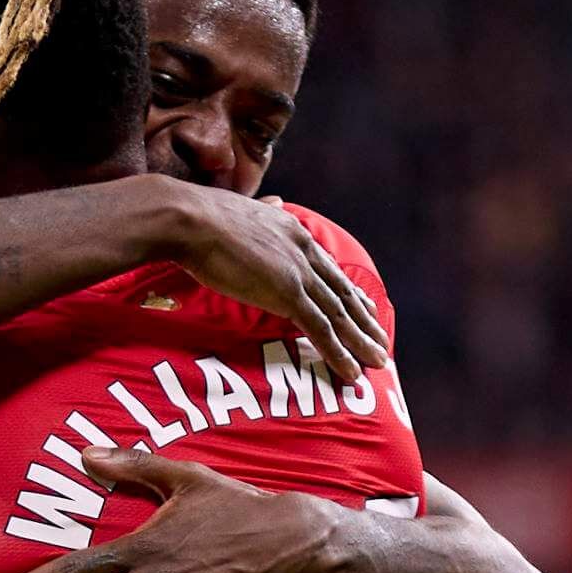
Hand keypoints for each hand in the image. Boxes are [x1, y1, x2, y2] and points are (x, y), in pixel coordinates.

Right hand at [157, 192, 389, 387]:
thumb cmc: (201, 216)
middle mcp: (303, 251)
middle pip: (342, 292)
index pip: (328, 266)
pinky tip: (352, 371)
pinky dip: (339, 353)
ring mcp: (298, 273)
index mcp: (293, 231)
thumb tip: (274, 201)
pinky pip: (321, 329)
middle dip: (364, 319)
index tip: (364, 304)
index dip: (348, 289)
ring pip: (339, 314)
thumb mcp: (242, 209)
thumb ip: (263, 211)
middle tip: (381, 339)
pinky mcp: (287, 293)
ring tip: (379, 361)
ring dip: (361, 341)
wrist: (191, 219)